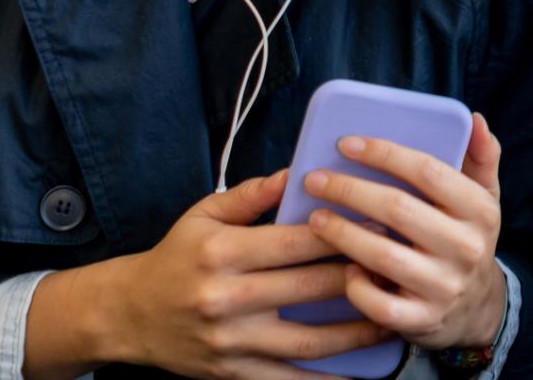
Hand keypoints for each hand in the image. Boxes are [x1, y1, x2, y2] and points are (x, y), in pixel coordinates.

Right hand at [27, 168, 389, 379]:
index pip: (297, 242)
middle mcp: (228, 298)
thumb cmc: (175, 258)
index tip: (383, 226)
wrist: (129, 315)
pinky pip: (291, 379)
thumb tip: (298, 172)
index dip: (345, 233)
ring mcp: (233, 341)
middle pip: (312, 289)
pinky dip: (329, 378)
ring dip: (360, 332)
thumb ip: (253, 194)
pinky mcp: (235, 373)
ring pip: (311, 340)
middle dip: (362, 277)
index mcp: (224, 251)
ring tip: (396, 318)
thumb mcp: (204, 214)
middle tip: (403, 268)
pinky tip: (362, 371)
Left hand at [303, 112, 508, 351]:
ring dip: (343, 234)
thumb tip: (475, 118)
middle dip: (350, 190)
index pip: (428, 171)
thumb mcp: (484, 198)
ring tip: (315, 218)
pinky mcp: (423, 320)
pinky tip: (344, 270)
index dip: (384, 154)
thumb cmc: (466, 239)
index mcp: (479, 210)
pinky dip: (357, 287)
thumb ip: (480, 157)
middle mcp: (466, 248)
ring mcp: (445, 286)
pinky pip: (381, 304)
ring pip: (384, 256)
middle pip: (399, 210)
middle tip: (314, 179)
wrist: (478, 308)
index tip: (345, 144)